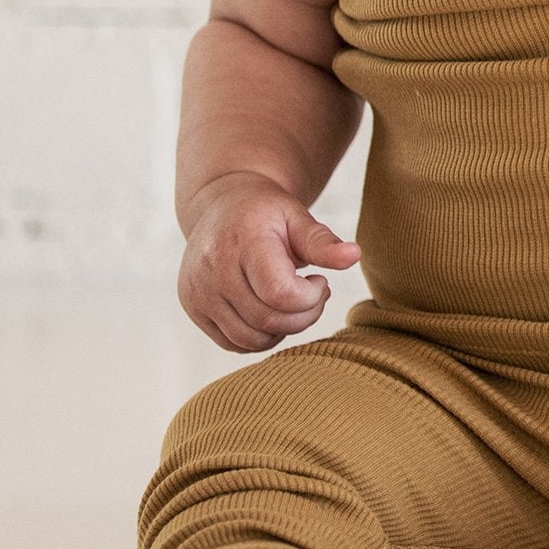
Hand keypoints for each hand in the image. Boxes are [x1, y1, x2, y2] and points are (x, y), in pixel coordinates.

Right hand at [176, 172, 360, 353]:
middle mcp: (213, 270)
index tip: (319, 280)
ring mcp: (198, 293)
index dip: (310, 297)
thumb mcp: (297, 216)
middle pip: (268, 320)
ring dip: (284, 329)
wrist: (221, 206)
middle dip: (304, 315)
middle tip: (314, 293)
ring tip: (294, 301)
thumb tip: (354, 255)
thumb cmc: (266, 213)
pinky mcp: (193, 308)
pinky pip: (233, 343)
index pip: (280, 293)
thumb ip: (323, 241)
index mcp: (243, 243)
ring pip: (250, 339)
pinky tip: (272, 310)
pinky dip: (260, 336)